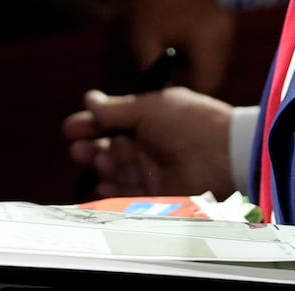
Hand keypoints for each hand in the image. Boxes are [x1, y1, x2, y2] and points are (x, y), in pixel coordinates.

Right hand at [63, 87, 235, 197]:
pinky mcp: (156, 194)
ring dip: (101, 166)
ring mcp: (152, 170)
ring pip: (115, 171)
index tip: (71, 127)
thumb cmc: (190, 123)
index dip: (91, 124)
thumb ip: (116, 108)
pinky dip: (110, 191)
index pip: (113, 121)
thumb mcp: (150, 107)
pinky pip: (126, 194)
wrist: (223, 155)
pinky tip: (100, 185)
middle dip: (90, 146)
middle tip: (77, 147)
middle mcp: (151, 144)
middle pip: (111, 147)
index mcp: (152, 119)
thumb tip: (89, 99)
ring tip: (96, 159)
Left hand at [123, 0, 233, 92]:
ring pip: (220, 64)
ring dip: (201, 71)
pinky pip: (219, 51)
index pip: (208, 82)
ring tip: (176, 69)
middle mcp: (225, 31)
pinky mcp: (225, 20)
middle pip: (217, 75)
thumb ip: (156, 75)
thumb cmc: (146, 8)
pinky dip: (204, 58)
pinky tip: (184, 55)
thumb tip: (163, 100)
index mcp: (209, 37)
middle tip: (172, 87)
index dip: (190, 95)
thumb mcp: (144, 46)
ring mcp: (228, 24)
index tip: (171, 100)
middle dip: (196, 83)